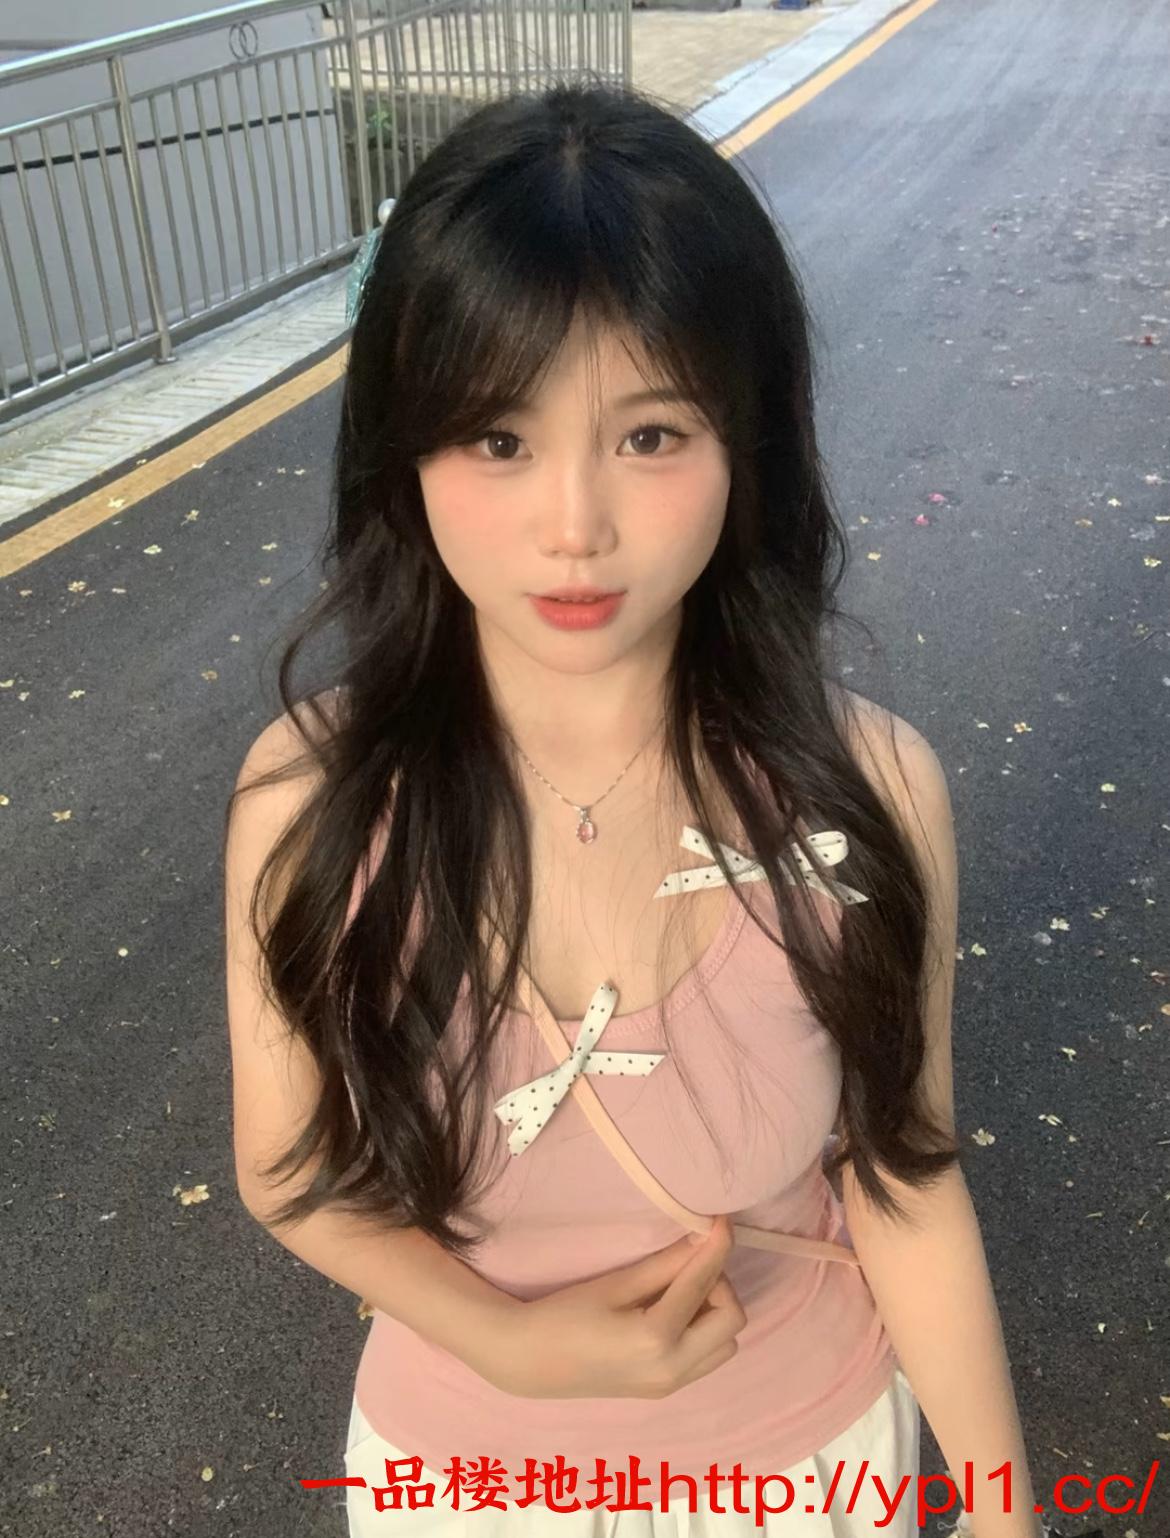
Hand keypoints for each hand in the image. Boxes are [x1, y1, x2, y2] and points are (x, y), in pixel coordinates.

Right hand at [483, 1214, 745, 1399]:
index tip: (721, 1219)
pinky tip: (672, 1312)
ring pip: (725, 1344)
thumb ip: (664, 1265)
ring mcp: (671, 1385)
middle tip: (685, 1265)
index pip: (704, 1285)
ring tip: (678, 1291)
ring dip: (714, 1311)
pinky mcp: (665, 1389)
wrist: (530, 1361)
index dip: (717, 1247)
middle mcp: (673, 1369)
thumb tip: (702, 1237)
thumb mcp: (615, 1285)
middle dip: (719, 1285)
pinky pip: (707, 1357)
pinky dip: (703, 1331)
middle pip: (731, 1321)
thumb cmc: (564, 1315)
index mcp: (656, 1339)